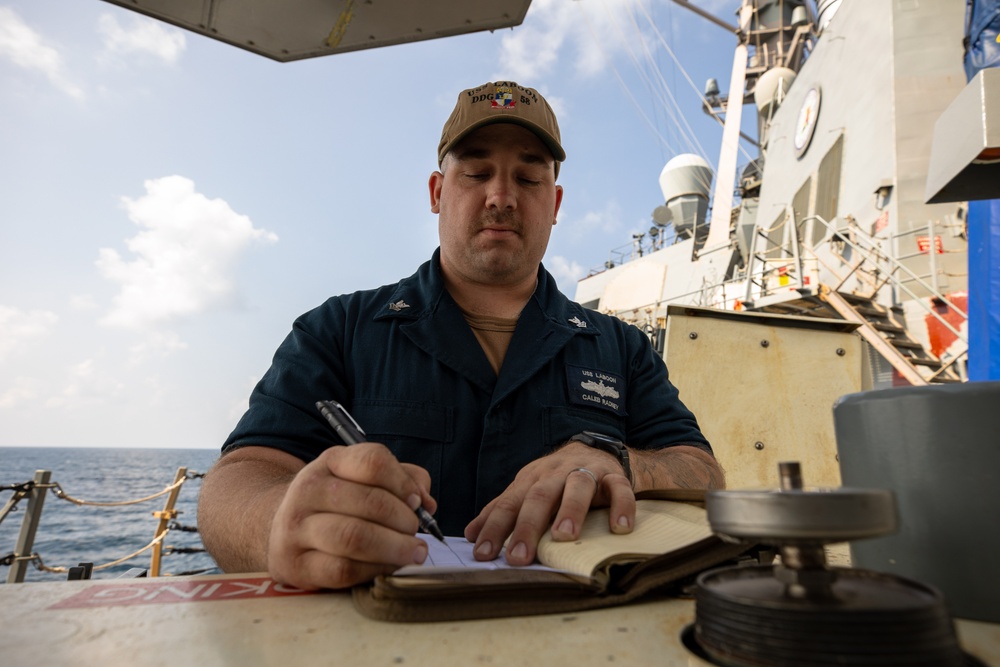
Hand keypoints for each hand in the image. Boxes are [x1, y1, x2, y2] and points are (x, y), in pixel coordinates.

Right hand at [267, 443, 436, 589]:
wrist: (282, 529)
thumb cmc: (337, 504)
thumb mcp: (363, 479)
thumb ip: (402, 481)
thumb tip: (426, 503)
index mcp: (331, 462)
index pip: (372, 461)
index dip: (403, 483)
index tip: (418, 501)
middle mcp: (308, 490)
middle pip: (369, 502)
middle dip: (403, 520)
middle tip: (416, 532)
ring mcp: (297, 528)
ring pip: (354, 537)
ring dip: (394, 547)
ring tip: (413, 552)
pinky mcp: (295, 564)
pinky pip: (342, 570)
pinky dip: (373, 570)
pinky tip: (387, 567)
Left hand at [463, 442, 634, 566]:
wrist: (596, 450)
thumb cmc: (557, 479)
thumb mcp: (528, 490)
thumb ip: (503, 510)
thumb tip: (471, 534)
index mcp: (532, 479)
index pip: (509, 503)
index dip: (495, 528)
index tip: (483, 554)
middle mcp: (556, 473)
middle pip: (539, 496)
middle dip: (527, 527)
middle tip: (518, 557)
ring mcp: (586, 472)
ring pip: (577, 487)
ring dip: (570, 511)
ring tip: (563, 538)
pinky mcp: (614, 476)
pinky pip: (620, 489)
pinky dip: (621, 506)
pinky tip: (619, 528)